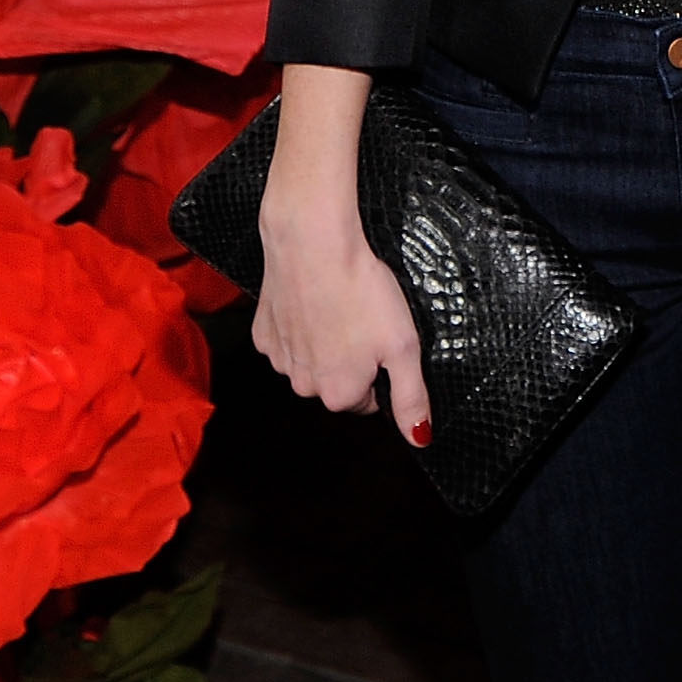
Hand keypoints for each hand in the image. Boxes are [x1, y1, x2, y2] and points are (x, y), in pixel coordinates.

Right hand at [253, 212, 431, 442]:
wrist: (314, 245)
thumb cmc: (361, 290)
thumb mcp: (404, 347)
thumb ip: (410, 397)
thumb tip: (419, 437)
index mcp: (339, 393)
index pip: (368, 399)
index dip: (380, 370)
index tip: (382, 342)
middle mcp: (304, 385)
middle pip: (336, 382)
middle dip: (351, 359)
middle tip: (363, 321)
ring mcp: (280, 359)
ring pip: (310, 362)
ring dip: (325, 342)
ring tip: (339, 308)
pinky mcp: (263, 333)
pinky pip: (288, 339)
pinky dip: (300, 325)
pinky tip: (314, 302)